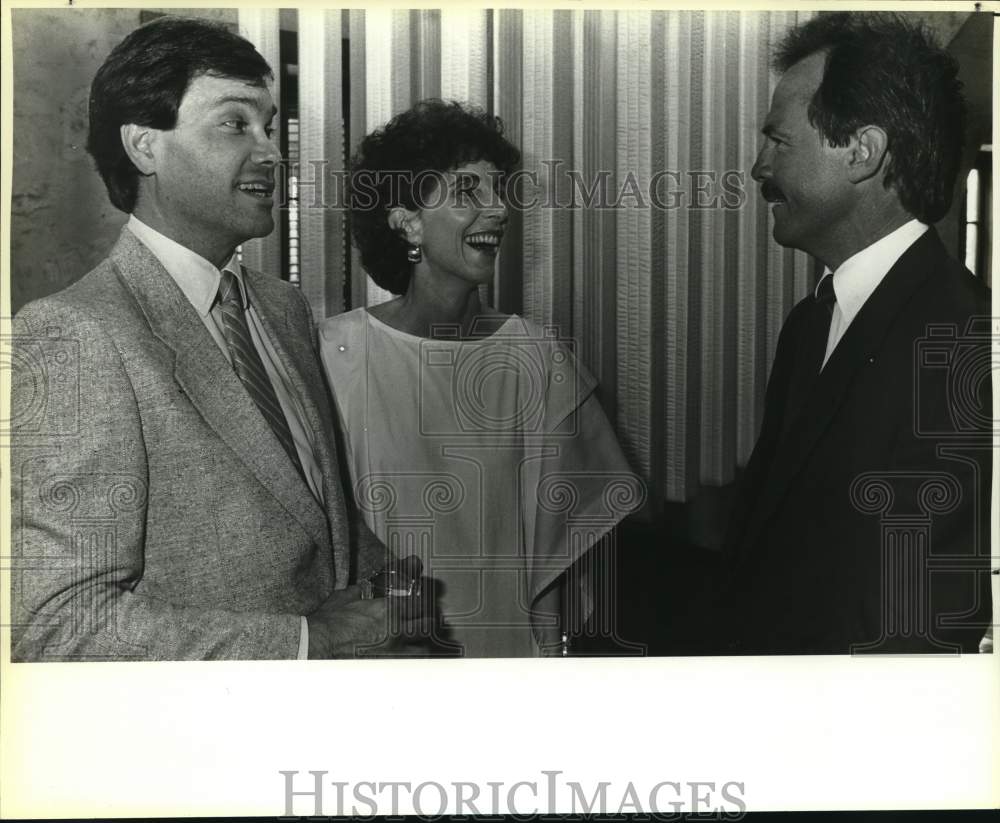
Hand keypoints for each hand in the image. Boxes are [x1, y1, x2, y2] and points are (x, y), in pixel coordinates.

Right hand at [306, 555, 437, 657]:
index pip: (419, 603)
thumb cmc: (330, 621)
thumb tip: (362, 589)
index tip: (423, 602)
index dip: (424, 602)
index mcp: (388, 610)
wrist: (318, 644)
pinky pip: (408, 664)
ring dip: (424, 643)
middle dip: (429, 621)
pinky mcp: (385, 665)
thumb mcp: (346, 597)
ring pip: (423, 648)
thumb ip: (360, 592)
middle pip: (427, 625)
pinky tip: (410, 659)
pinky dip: (411, 661)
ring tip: (422, 642)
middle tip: (427, 620)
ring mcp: (392, 650)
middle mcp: (395, 630)